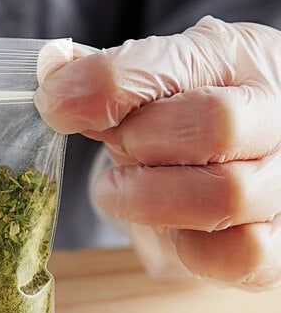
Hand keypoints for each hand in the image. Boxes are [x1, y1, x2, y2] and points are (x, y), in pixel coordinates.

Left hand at [35, 16, 280, 289]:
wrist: (238, 151)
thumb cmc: (187, 112)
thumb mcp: (153, 81)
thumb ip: (108, 77)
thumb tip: (53, 69)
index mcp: (235, 58)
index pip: (167, 66)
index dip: (102, 86)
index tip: (55, 104)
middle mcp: (275, 113)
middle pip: (214, 126)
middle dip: (141, 144)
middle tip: (118, 150)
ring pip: (226, 195)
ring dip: (152, 200)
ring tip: (122, 192)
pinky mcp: (280, 240)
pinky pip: (242, 254)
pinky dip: (194, 249)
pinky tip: (175, 231)